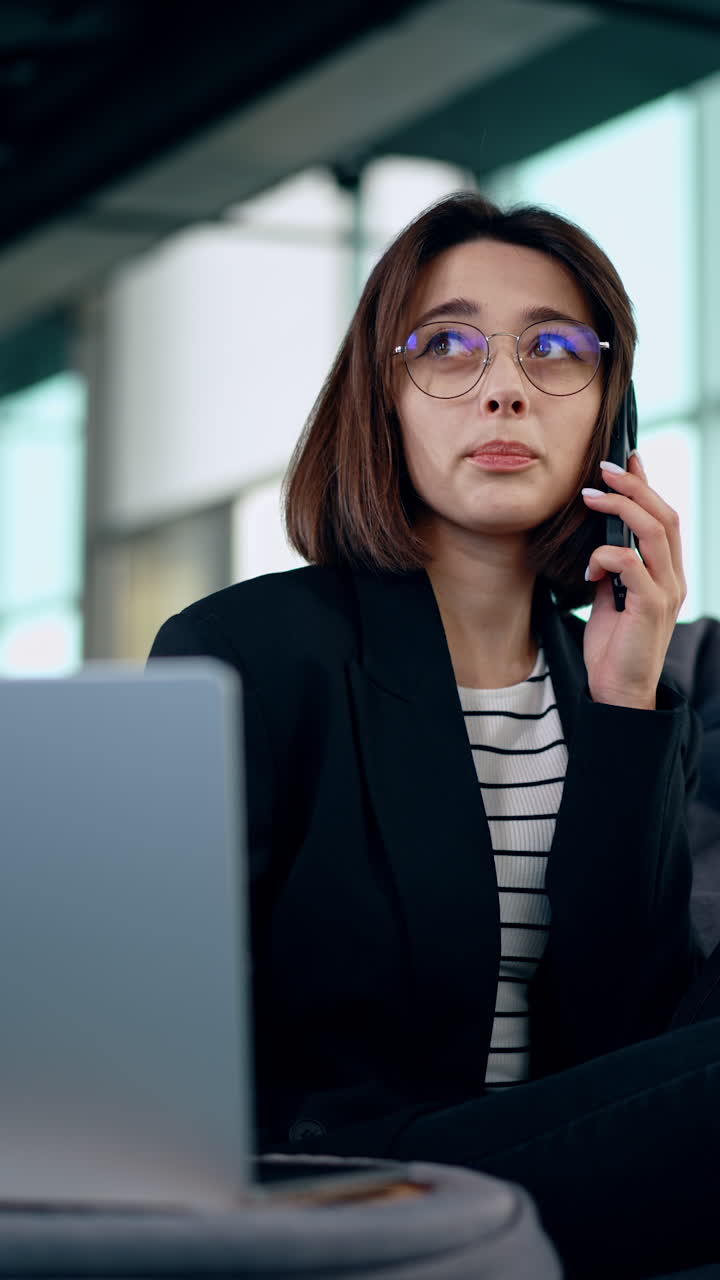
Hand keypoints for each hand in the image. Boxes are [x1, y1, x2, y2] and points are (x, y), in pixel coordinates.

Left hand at [580, 451, 686, 709]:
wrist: (617, 692)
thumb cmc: (612, 648)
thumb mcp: (610, 599)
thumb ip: (612, 570)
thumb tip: (600, 540)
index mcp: (666, 574)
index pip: (663, 518)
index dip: (647, 485)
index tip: (626, 458)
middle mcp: (673, 578)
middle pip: (664, 516)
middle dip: (634, 485)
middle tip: (603, 469)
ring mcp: (666, 592)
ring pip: (654, 532)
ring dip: (620, 508)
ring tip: (589, 497)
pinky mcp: (652, 608)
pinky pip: (632, 565)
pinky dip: (606, 556)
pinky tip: (588, 567)